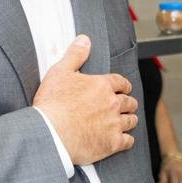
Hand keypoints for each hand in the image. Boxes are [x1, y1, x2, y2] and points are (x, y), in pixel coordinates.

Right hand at [34, 34, 137, 164]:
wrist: (51, 133)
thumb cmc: (52, 103)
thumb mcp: (60, 72)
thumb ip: (75, 55)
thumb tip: (84, 39)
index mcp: (102, 86)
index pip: (120, 82)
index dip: (123, 84)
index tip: (124, 87)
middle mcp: (112, 103)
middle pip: (129, 101)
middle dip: (128, 102)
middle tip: (126, 105)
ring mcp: (114, 124)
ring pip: (131, 120)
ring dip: (129, 120)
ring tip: (126, 121)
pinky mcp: (112, 143)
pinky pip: (128, 141)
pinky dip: (127, 140)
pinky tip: (123, 140)